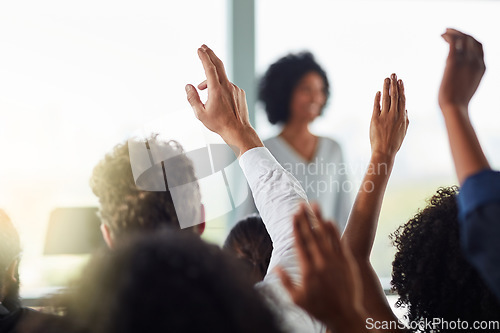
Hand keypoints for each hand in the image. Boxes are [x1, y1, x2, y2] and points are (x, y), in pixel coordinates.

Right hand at [185, 45, 262, 155]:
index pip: (209, 68)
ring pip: (221, 79)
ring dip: (211, 80)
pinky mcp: (240, 92)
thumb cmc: (219, 124)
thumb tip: (188, 86)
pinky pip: (228, 86)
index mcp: (216, 90)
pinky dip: (220, 87)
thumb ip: (192, 98)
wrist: (238, 130)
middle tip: (204, 47)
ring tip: (202, 88)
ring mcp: (235, 89)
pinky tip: (218, 99)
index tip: (199, 49)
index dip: (204, 57)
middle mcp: (227, 86)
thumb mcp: (200, 113)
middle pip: (218, 65)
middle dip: (210, 54)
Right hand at [277, 203, 365, 330]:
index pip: (300, 243)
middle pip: (311, 235)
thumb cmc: (319, 309)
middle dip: (305, 218)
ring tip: (314, 205)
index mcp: (308, 270)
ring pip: (325, 235)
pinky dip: (333, 231)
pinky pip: (339, 242)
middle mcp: (321, 262)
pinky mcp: (346, 262)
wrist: (345, 316)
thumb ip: (285, 282)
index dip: (296, 227)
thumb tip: (275, 267)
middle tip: (300, 204)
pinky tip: (329, 220)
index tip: (293, 215)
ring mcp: (335, 261)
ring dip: (319, 219)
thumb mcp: (297, 299)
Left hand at [370, 74, 408, 157]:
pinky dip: (377, 98)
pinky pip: (376, 106)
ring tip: (386, 79)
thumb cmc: (394, 143)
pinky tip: (378, 92)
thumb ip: (405, 120)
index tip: (400, 81)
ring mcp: (385, 117)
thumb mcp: (403, 131)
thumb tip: (405, 109)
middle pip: (394, 96)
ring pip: (386, 99)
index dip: (401, 89)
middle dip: (394, 84)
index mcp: (403, 117)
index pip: (402, 100)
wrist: (384, 152)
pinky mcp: (375, 120)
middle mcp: (394, 115)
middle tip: (393, 74)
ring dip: (386, 87)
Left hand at [438, 28, 484, 111]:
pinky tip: (442, 35)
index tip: (460, 37)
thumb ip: (467, 76)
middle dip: (461, 32)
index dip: (470, 39)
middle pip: (471, 39)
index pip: (479, 46)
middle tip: (450, 31)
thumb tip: (458, 75)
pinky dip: (448, 36)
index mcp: (482, 67)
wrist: (454, 107)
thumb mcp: (468, 86)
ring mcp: (466, 60)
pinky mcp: (453, 61)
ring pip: (462, 38)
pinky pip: (453, 42)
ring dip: (453, 32)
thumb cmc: (458, 102)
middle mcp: (476, 61)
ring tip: (444, 32)